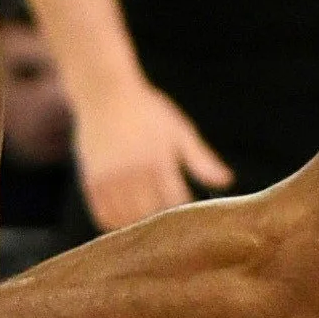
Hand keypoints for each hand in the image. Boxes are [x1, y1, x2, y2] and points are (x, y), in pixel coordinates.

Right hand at [71, 75, 230, 230]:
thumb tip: (227, 181)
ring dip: (137, 225)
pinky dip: (114, 222)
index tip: (187, 215)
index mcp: (159, 160)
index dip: (183, 211)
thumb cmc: (147, 110)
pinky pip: (103, 214)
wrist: (104, 92)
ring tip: (146, 224)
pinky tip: (124, 220)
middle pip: (150, 214)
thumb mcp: (179, 130)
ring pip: (125, 218)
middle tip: (168, 224)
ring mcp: (110, 177)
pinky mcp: (91, 179)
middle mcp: (133, 171)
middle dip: (160, 221)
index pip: (175, 200)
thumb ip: (201, 159)